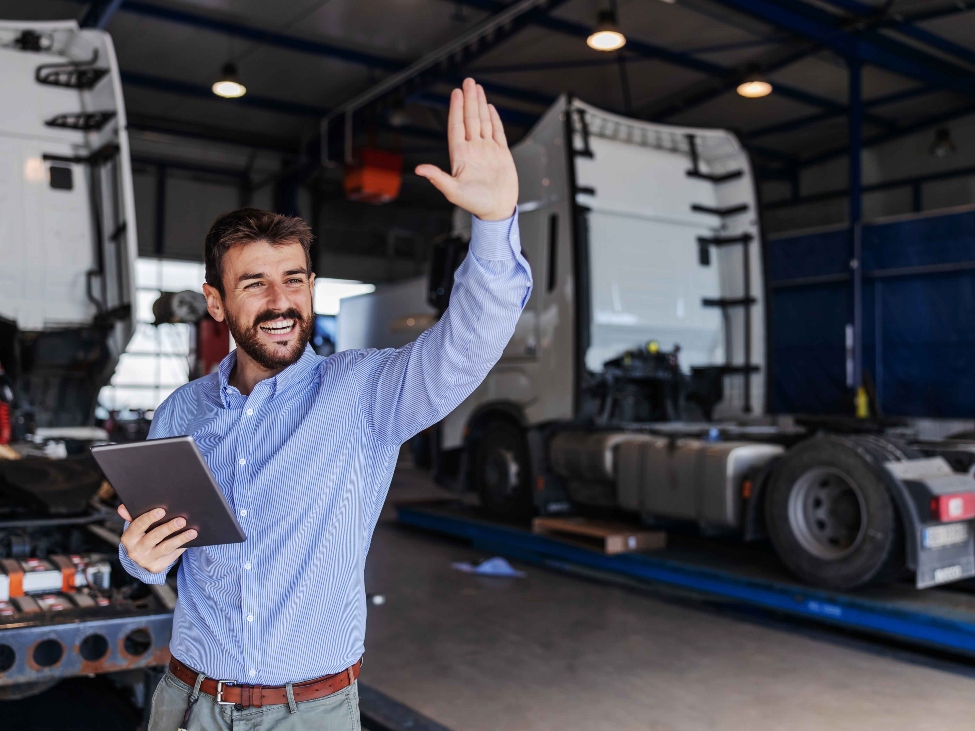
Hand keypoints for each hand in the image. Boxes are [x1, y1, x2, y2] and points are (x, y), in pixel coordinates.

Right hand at [118, 504, 196, 572]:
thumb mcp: (136, 526)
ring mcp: (146, 561)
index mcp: (128, 538)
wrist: (142, 557)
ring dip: (180, 539)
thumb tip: (122, 508)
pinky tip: (191, 540)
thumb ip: (132, 516)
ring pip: (165, 548)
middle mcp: (135, 551)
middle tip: (182, 520)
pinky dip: (182, 546)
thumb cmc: (142, 534)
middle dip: (168, 528)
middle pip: (154, 537)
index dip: (149, 518)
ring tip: (192, 532)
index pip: (138, 525)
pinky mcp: (157, 567)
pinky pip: (172, 555)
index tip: (162, 510)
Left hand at [415, 78, 517, 220]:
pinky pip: (497, 132)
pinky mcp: (501, 153)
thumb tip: (419, 169)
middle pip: (470, 119)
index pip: (457, 126)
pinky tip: (490, 108)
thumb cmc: (475, 204)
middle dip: (469, 100)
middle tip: (468, 82)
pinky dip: (494, 119)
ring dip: (480, 105)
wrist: (497, 210)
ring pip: (482, 121)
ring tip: (477, 88)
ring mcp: (487, 150)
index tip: (456, 93)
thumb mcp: (453, 191)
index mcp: (461, 155)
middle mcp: (473, 149)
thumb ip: (437, 178)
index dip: (456, 109)